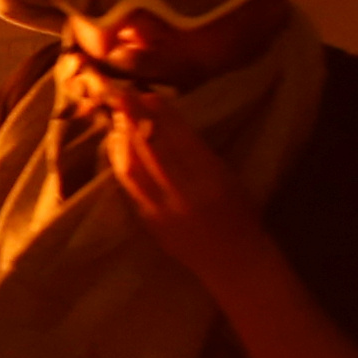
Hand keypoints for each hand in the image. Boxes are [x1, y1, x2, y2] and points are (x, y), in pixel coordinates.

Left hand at [67, 67, 271, 287]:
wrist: (235, 264)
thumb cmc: (240, 216)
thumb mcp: (229, 179)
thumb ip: (200, 155)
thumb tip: (169, 123)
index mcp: (213, 180)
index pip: (181, 141)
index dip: (162, 116)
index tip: (148, 94)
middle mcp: (186, 195)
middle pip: (153, 151)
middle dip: (134, 121)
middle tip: (121, 96)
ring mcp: (164, 211)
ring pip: (134, 170)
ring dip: (123, 141)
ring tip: (117, 120)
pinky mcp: (150, 224)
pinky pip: (130, 189)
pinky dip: (121, 166)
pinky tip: (117, 149)